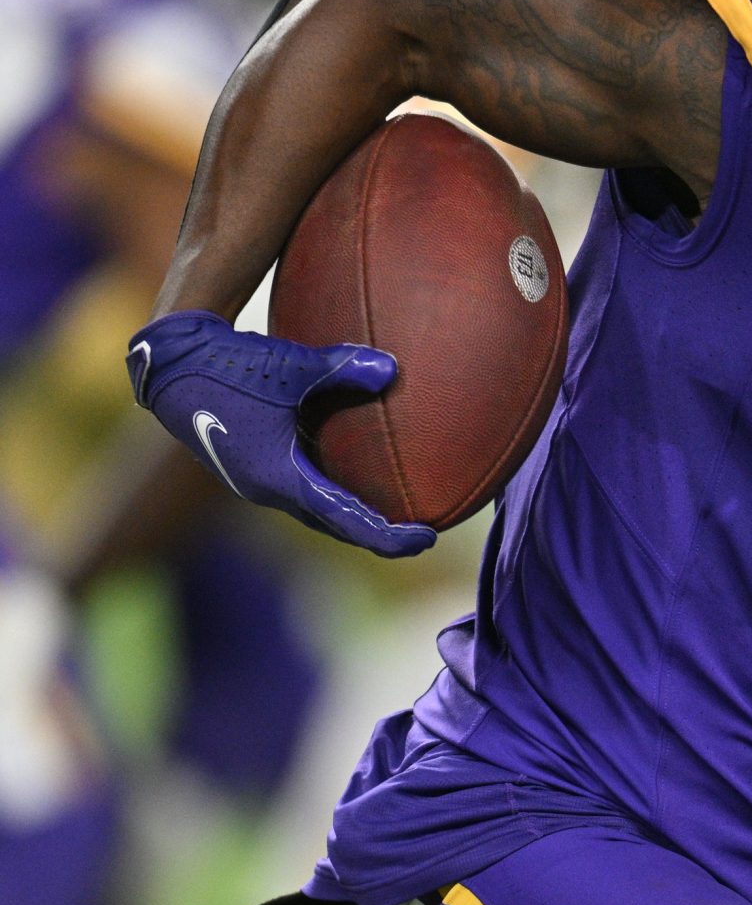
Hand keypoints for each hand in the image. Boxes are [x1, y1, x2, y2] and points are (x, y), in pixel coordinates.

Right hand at [125, 311, 435, 556]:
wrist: (171, 364)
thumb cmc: (230, 365)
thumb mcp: (290, 365)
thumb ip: (341, 368)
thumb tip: (392, 369)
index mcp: (278, 477)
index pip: (345, 518)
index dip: (388, 535)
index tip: (428, 539)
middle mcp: (267, 488)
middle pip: (333, 525)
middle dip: (377, 535)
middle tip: (422, 537)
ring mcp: (256, 480)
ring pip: (315, 512)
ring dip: (352, 519)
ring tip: (393, 519)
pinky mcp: (250, 466)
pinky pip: (301, 492)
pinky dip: (331, 497)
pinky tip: (353, 482)